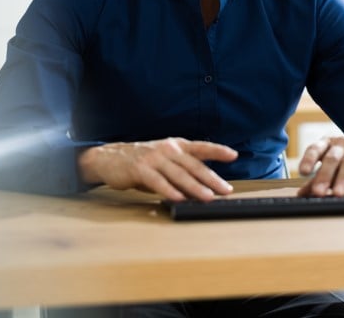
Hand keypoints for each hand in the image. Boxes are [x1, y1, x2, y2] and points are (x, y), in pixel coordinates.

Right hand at [77, 137, 237, 201]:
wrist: (110, 158)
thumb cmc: (142, 162)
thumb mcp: (165, 162)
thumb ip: (182, 173)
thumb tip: (202, 189)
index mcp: (176, 145)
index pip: (201, 147)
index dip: (217, 150)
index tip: (233, 155)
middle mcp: (167, 149)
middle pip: (194, 165)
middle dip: (212, 179)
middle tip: (226, 190)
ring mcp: (154, 158)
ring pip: (179, 174)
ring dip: (195, 187)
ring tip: (208, 197)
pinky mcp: (140, 169)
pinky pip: (158, 182)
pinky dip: (169, 191)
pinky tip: (179, 198)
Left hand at [297, 135, 343, 197]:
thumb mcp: (334, 167)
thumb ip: (317, 179)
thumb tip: (300, 195)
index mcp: (329, 143)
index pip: (316, 148)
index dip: (309, 159)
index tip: (303, 172)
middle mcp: (343, 143)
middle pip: (332, 157)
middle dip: (325, 175)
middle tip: (318, 192)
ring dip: (343, 179)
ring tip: (338, 194)